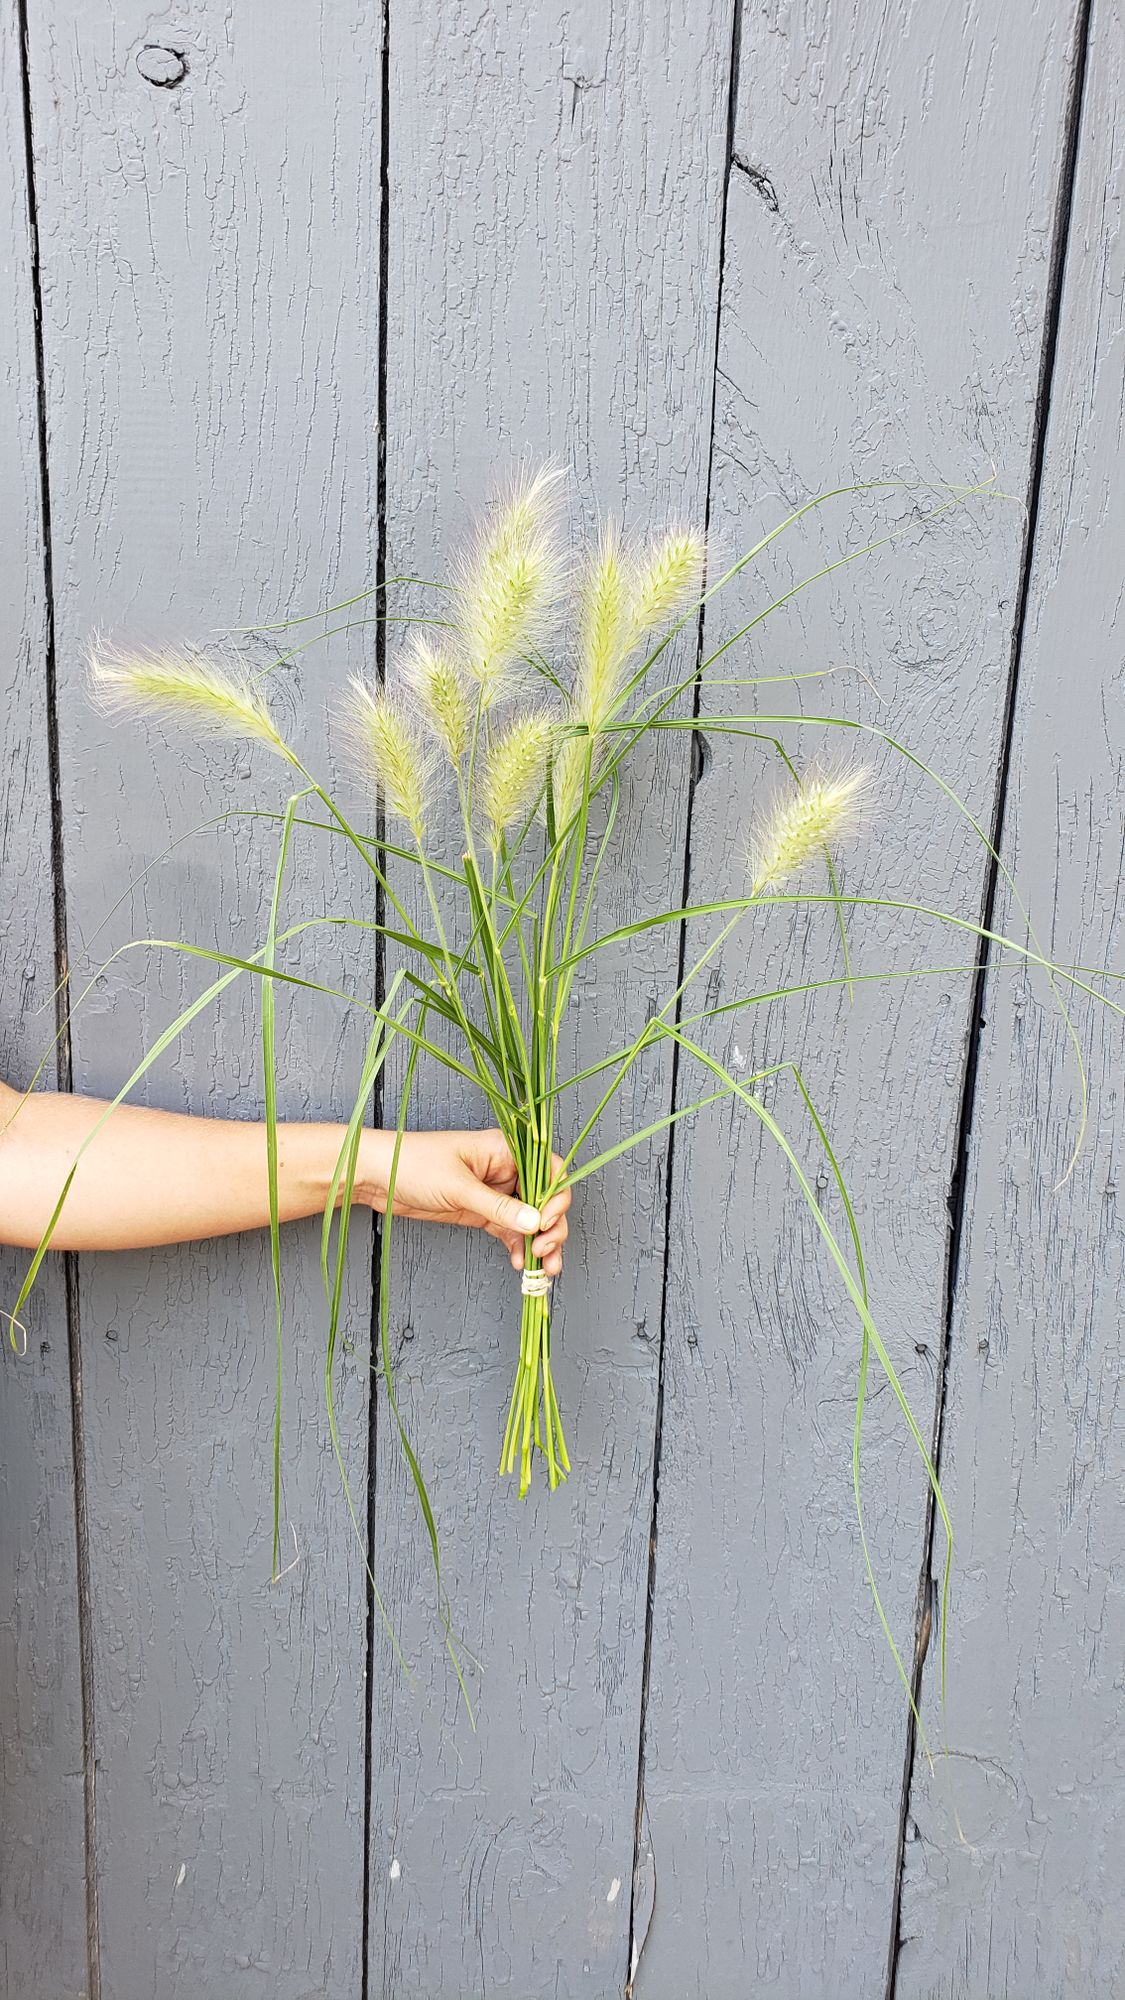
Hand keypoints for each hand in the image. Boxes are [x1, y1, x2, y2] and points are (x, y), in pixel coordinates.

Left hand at [360, 1127, 570, 1274]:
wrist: (377, 1176)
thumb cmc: (413, 1164)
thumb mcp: (459, 1186)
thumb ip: (498, 1207)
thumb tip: (534, 1222)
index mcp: (504, 1150)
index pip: (549, 1170)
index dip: (556, 1196)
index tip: (545, 1221)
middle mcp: (505, 1170)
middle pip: (545, 1199)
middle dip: (551, 1227)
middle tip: (544, 1251)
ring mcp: (493, 1193)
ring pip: (530, 1219)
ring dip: (539, 1244)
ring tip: (542, 1268)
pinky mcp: (480, 1212)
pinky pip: (509, 1231)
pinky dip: (518, 1247)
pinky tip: (520, 1263)